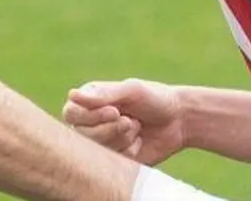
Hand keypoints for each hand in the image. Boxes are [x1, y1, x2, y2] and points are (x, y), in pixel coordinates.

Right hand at [61, 79, 185, 166]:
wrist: (179, 121)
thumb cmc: (154, 98)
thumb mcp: (132, 90)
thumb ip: (104, 94)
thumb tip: (72, 95)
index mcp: (91, 101)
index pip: (71, 112)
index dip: (90, 116)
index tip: (115, 111)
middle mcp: (91, 122)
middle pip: (82, 134)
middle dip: (109, 129)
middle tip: (130, 121)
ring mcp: (102, 142)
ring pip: (97, 149)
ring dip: (121, 138)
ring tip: (137, 127)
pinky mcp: (114, 159)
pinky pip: (113, 161)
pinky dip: (129, 151)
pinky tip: (139, 141)